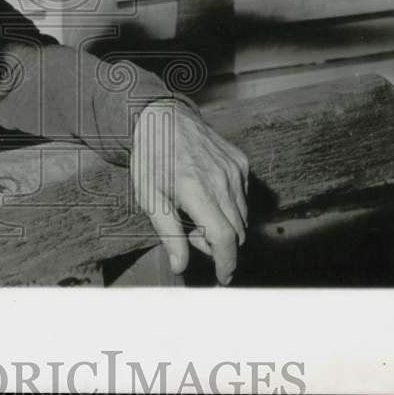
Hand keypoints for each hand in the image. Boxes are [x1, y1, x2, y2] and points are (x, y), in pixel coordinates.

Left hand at [131, 102, 249, 284]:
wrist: (162, 117)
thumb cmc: (151, 158)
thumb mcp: (149, 197)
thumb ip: (168, 234)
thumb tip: (180, 267)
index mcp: (196, 190)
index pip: (224, 238)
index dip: (226, 263)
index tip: (223, 277)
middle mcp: (221, 180)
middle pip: (237, 231)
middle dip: (219, 244)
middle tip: (193, 234)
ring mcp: (234, 169)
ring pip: (242, 216)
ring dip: (226, 225)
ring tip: (198, 212)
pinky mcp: (241, 162)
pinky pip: (244, 197)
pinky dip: (231, 205)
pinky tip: (208, 195)